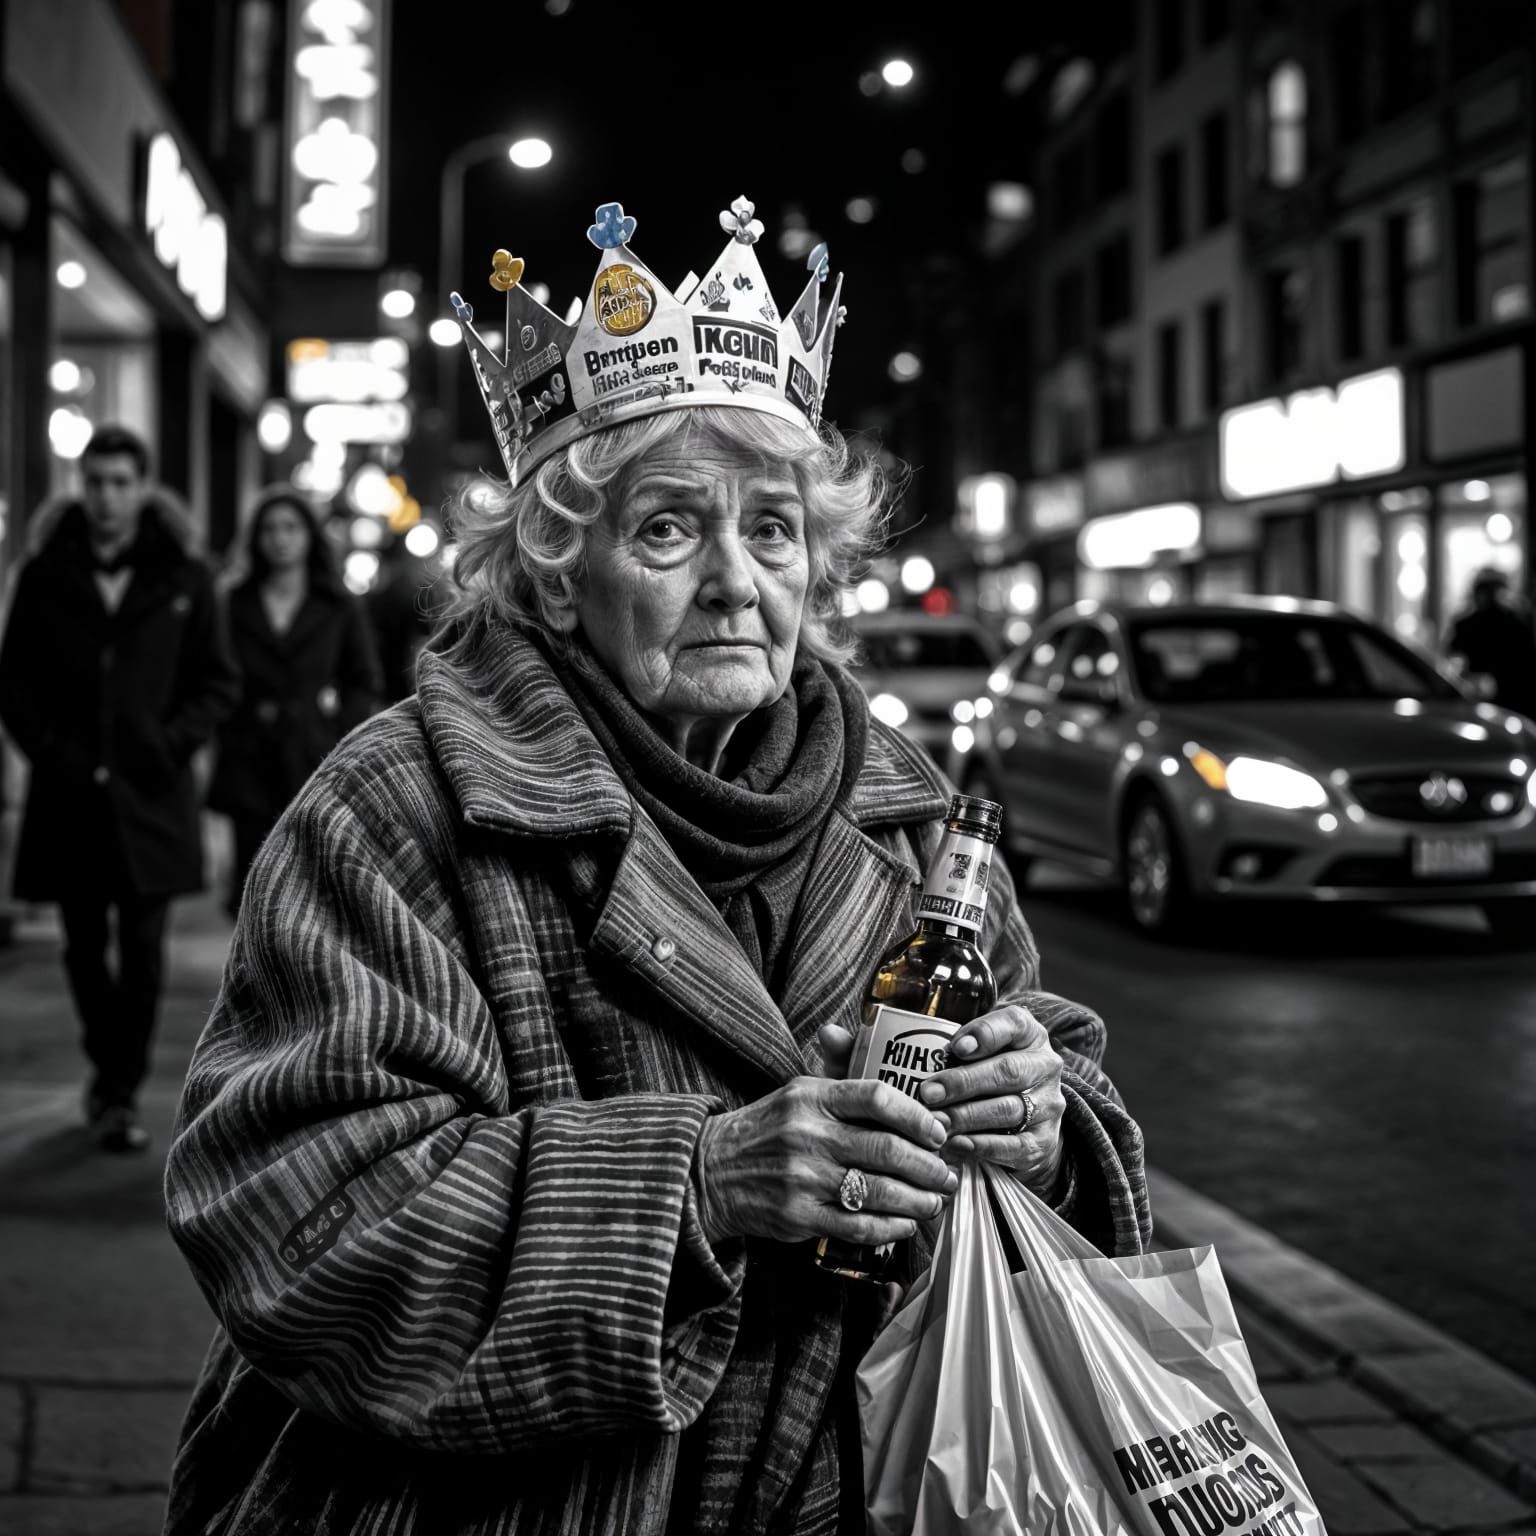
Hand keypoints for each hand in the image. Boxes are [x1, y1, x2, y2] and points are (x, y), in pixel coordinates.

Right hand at [692, 1076, 956, 1247]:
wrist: (709, 1171)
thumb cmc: (765, 1129)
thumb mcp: (795, 1091)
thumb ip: (832, 1068)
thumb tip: (847, 1030)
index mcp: (811, 1096)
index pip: (876, 1097)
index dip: (917, 1115)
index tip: (938, 1130)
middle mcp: (808, 1135)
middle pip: (885, 1148)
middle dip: (928, 1165)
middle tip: (947, 1174)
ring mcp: (803, 1178)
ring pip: (878, 1191)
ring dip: (917, 1200)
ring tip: (934, 1201)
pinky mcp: (798, 1216)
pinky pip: (857, 1225)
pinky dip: (890, 1226)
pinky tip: (905, 1223)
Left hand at [917, 1006, 1065, 1198]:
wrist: (1027, 1120)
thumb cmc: (990, 1075)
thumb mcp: (981, 1052)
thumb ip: (957, 1049)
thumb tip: (912, 1056)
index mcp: (1029, 1035)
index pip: (1014, 1023)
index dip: (985, 1034)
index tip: (956, 1047)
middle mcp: (1044, 1066)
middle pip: (1007, 1071)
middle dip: (964, 1082)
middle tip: (929, 1093)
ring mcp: (1048, 1104)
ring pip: (1009, 1109)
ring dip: (967, 1116)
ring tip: (935, 1122)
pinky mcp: (1044, 1141)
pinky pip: (1015, 1145)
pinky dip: (983, 1145)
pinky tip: (957, 1144)